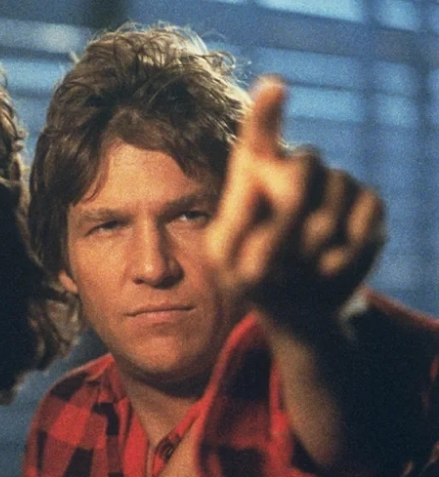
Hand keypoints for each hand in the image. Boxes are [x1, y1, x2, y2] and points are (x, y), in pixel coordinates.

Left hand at [204, 76, 385, 325]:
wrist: (296, 307)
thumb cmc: (249, 276)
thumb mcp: (225, 257)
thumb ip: (232, 223)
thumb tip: (255, 186)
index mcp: (256, 172)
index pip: (259, 135)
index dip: (267, 112)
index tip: (274, 86)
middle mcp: (299, 166)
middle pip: (305, 164)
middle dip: (288, 219)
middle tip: (266, 265)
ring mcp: (337, 182)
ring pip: (336, 196)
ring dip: (311, 244)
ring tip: (294, 268)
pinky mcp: (369, 205)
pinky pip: (364, 217)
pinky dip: (343, 252)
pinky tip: (326, 268)